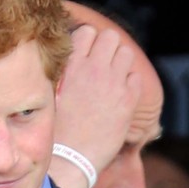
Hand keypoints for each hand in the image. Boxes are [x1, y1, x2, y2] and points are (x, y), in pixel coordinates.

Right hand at [51, 24, 140, 187]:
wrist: (70, 156)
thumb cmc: (56, 127)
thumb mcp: (52, 91)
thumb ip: (64, 70)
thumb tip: (72, 58)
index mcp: (71, 64)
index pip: (87, 31)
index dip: (90, 41)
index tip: (89, 54)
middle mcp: (93, 69)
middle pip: (110, 36)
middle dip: (108, 47)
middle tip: (104, 64)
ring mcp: (112, 83)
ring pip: (126, 52)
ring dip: (122, 62)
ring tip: (114, 78)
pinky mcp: (127, 101)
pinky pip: (136, 78)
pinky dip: (131, 83)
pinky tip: (121, 96)